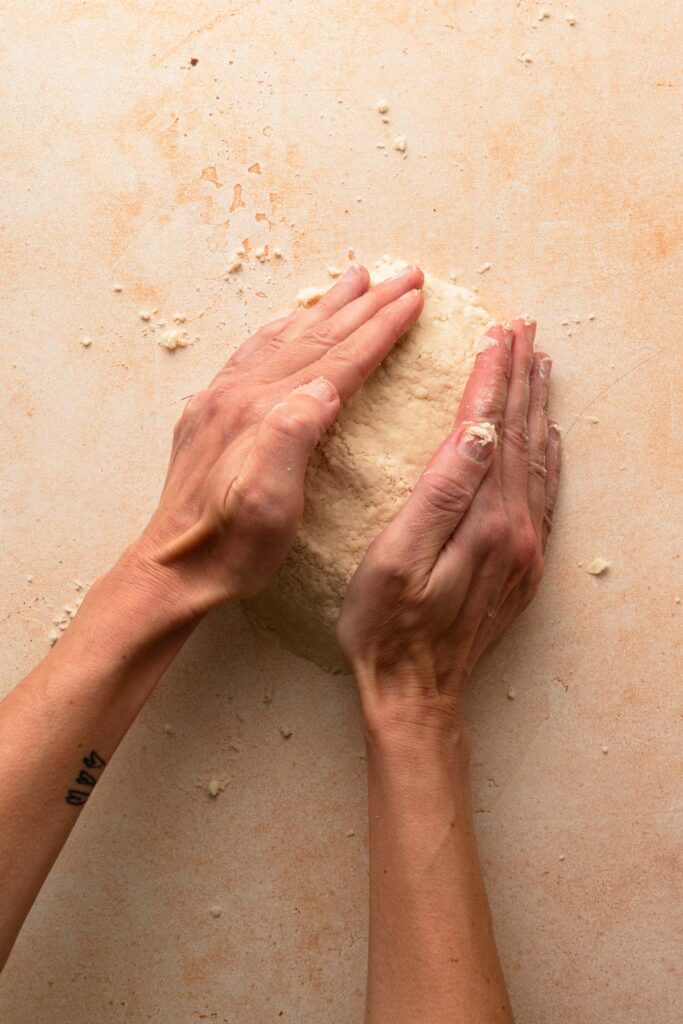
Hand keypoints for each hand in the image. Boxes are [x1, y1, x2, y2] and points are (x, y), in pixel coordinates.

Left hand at [125, 264, 423, 625]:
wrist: (172, 569)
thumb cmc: (231, 548)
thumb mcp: (270, 506)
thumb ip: (293, 439)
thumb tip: (325, 388)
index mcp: (266, 415)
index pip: (338, 361)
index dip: (380, 329)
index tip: (414, 300)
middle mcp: (241, 395)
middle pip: (317, 337)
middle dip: (366, 304)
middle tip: (404, 275)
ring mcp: (222, 399)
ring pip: (287, 337)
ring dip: (328, 306)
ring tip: (357, 278)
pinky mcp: (210, 411)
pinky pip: (254, 351)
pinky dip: (283, 327)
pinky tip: (293, 319)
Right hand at [337, 319, 560, 738]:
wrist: (417, 694)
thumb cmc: (387, 628)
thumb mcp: (394, 560)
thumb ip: (440, 494)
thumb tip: (476, 433)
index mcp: (482, 519)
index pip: (489, 427)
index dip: (492, 377)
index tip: (495, 332)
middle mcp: (514, 528)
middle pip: (520, 435)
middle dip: (521, 377)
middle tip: (524, 330)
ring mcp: (524, 548)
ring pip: (537, 460)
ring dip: (537, 408)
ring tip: (538, 365)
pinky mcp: (523, 565)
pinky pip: (545, 497)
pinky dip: (548, 458)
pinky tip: (548, 437)